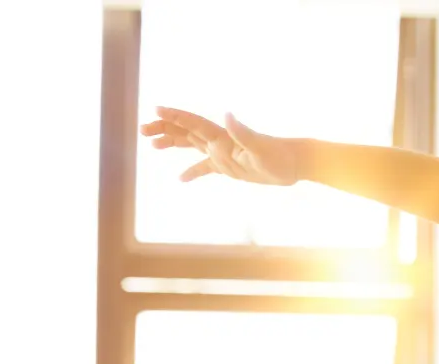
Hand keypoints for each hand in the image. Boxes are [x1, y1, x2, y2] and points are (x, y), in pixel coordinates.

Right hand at [140, 108, 300, 184]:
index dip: (174, 116)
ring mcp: (223, 153)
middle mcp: (220, 141)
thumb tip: (228, 115)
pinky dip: (193, 171)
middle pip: (186, 131)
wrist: (295, 164)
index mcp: (222, 136)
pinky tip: (180, 178)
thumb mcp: (260, 147)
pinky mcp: (230, 167)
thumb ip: (242, 132)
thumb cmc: (280, 156)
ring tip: (152, 145)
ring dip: (172, 143)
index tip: (155, 110)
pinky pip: (205, 167)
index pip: (193, 123)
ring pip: (191, 145)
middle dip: (164, 128)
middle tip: (143, 130)